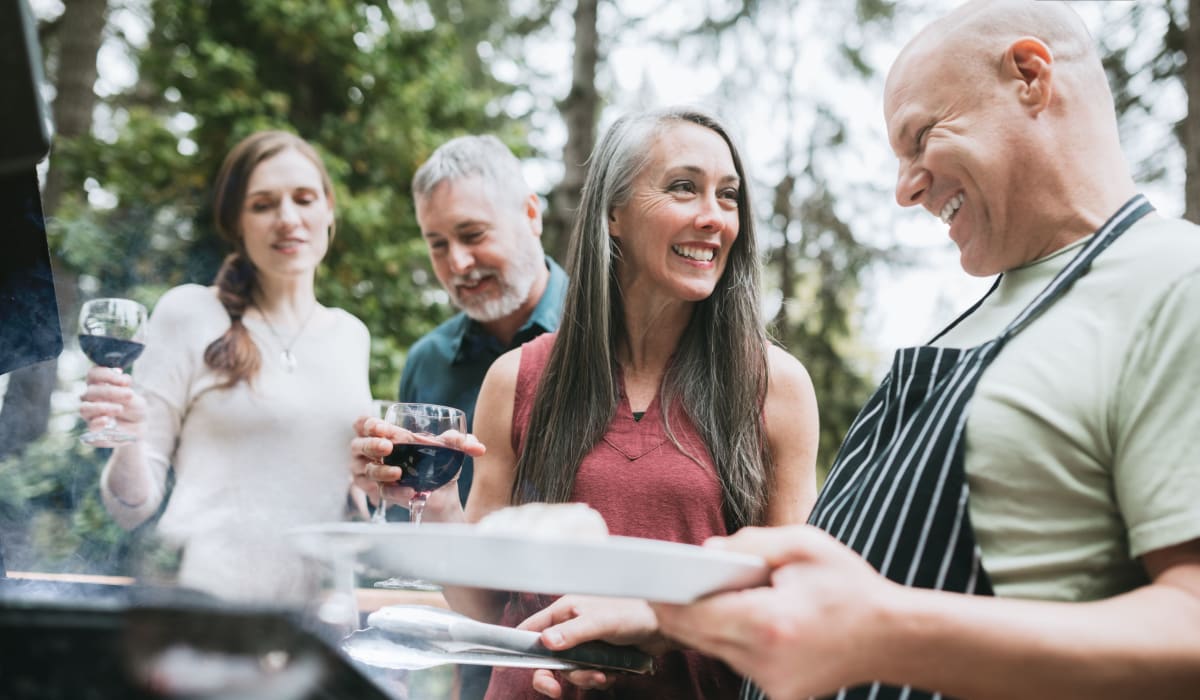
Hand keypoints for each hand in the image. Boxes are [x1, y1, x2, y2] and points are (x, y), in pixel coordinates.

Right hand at [79, 366, 145, 442]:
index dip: (106, 374)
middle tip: (129, 395)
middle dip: (110, 391)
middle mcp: (91, 398)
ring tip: (120, 408)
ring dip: (103, 407)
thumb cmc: (134, 408)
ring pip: (85, 408)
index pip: (93, 374)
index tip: (125, 381)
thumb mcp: (134, 397)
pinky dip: (97, 421)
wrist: (139, 427)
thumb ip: (125, 390)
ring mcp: (90, 414)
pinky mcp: (94, 429)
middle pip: (90, 391)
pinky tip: (107, 420)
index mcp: (98, 385)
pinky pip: (90, 425)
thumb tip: (122, 382)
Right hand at [347, 415, 485, 515]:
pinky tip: (410, 492)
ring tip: (398, 472)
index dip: (367, 424)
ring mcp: (376, 474)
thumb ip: (459, 441)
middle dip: (370, 445)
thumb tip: (477, 446)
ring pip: (365, 470)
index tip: (383, 428)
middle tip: (388, 446)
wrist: (444, 492)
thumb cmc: (439, 462)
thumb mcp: (449, 449)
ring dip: (379, 470)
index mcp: (384, 434)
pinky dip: (396, 492)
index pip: (363, 424)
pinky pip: (382, 492)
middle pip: (358, 445)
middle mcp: (373, 453)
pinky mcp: (384, 493)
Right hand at [518, 595, 668, 697]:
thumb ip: (573, 633)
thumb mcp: (600, 621)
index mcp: (565, 610)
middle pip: (547, 658)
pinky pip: (589, 676)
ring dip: (584, 677)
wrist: (665, 626)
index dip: (518, 647)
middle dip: (551, 676)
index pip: (532, 629)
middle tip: (555, 690)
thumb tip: (546, 644)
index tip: (508, 665)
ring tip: (603, 673)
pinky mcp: (600, 658)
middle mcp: (571, 627)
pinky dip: (599, 678)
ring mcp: (586, 644)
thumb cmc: (633, 612)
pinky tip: (614, 672)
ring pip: (570, 671)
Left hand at [652, 525, 896, 699]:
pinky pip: (736, 659)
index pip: (697, 614)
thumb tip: (704, 552)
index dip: (667, 598)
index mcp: (770, 623)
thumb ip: (750, 543)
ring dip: (704, 622)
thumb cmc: (851, 586)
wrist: (894, 638)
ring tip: (691, 591)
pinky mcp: (777, 692)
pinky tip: (734, 613)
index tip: (646, 580)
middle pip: (698, 635)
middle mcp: (765, 661)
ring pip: (714, 649)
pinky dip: (730, 636)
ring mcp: (771, 684)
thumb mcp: (804, 545)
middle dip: (677, 608)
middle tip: (656, 581)